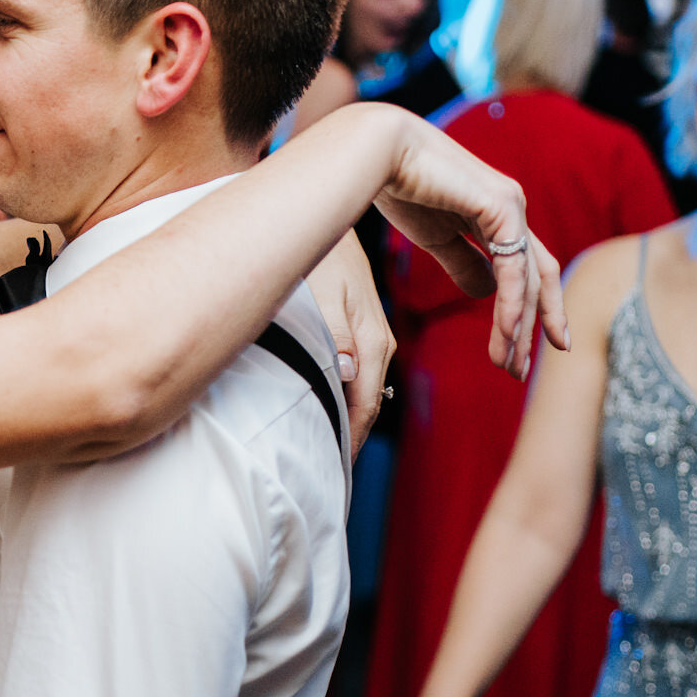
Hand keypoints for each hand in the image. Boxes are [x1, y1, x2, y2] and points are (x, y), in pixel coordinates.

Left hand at [305, 232, 392, 455]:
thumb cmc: (317, 256)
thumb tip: (347, 377)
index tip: (334, 477)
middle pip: (367, 406)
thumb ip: (335, 338)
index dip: (348, 443)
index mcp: (371, 343)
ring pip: (366, 391)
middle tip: (328, 480)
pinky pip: (361, 374)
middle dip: (350, 440)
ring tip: (331, 452)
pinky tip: (337, 408)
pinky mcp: (365, 327)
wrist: (330, 216)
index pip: (363, 409)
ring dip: (351, 419)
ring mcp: (374, 336)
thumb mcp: (321, 294)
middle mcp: (379, 344)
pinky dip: (351, 396)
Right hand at [356, 104, 568, 379]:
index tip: (524, 348)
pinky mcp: (502, 205)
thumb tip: (486, 294)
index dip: (532, 309)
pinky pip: (514, 265)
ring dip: (520, 326)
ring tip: (509, 364)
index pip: (526, 267)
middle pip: (537, 277)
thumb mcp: (435, 238)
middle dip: (533, 327)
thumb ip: (463, 263)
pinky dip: (513, 302)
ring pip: (529, 277)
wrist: (378, 153)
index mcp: (496, 213)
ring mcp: (511, 204)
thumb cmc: (399, 188)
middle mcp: (512, 207)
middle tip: (520, 371)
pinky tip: (508, 331)